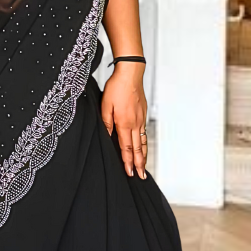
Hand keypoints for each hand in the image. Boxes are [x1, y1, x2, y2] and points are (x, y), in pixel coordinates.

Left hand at [100, 62, 147, 178]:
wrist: (130, 73)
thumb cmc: (116, 87)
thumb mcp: (105, 105)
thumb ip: (106, 123)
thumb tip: (107, 137)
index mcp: (124, 123)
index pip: (126, 148)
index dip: (128, 162)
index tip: (129, 173)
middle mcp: (135, 123)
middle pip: (138, 148)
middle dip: (139, 164)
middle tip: (141, 176)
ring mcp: (141, 119)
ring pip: (143, 141)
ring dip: (144, 156)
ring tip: (144, 166)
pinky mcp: (143, 114)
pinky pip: (144, 133)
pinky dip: (145, 143)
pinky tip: (143, 146)